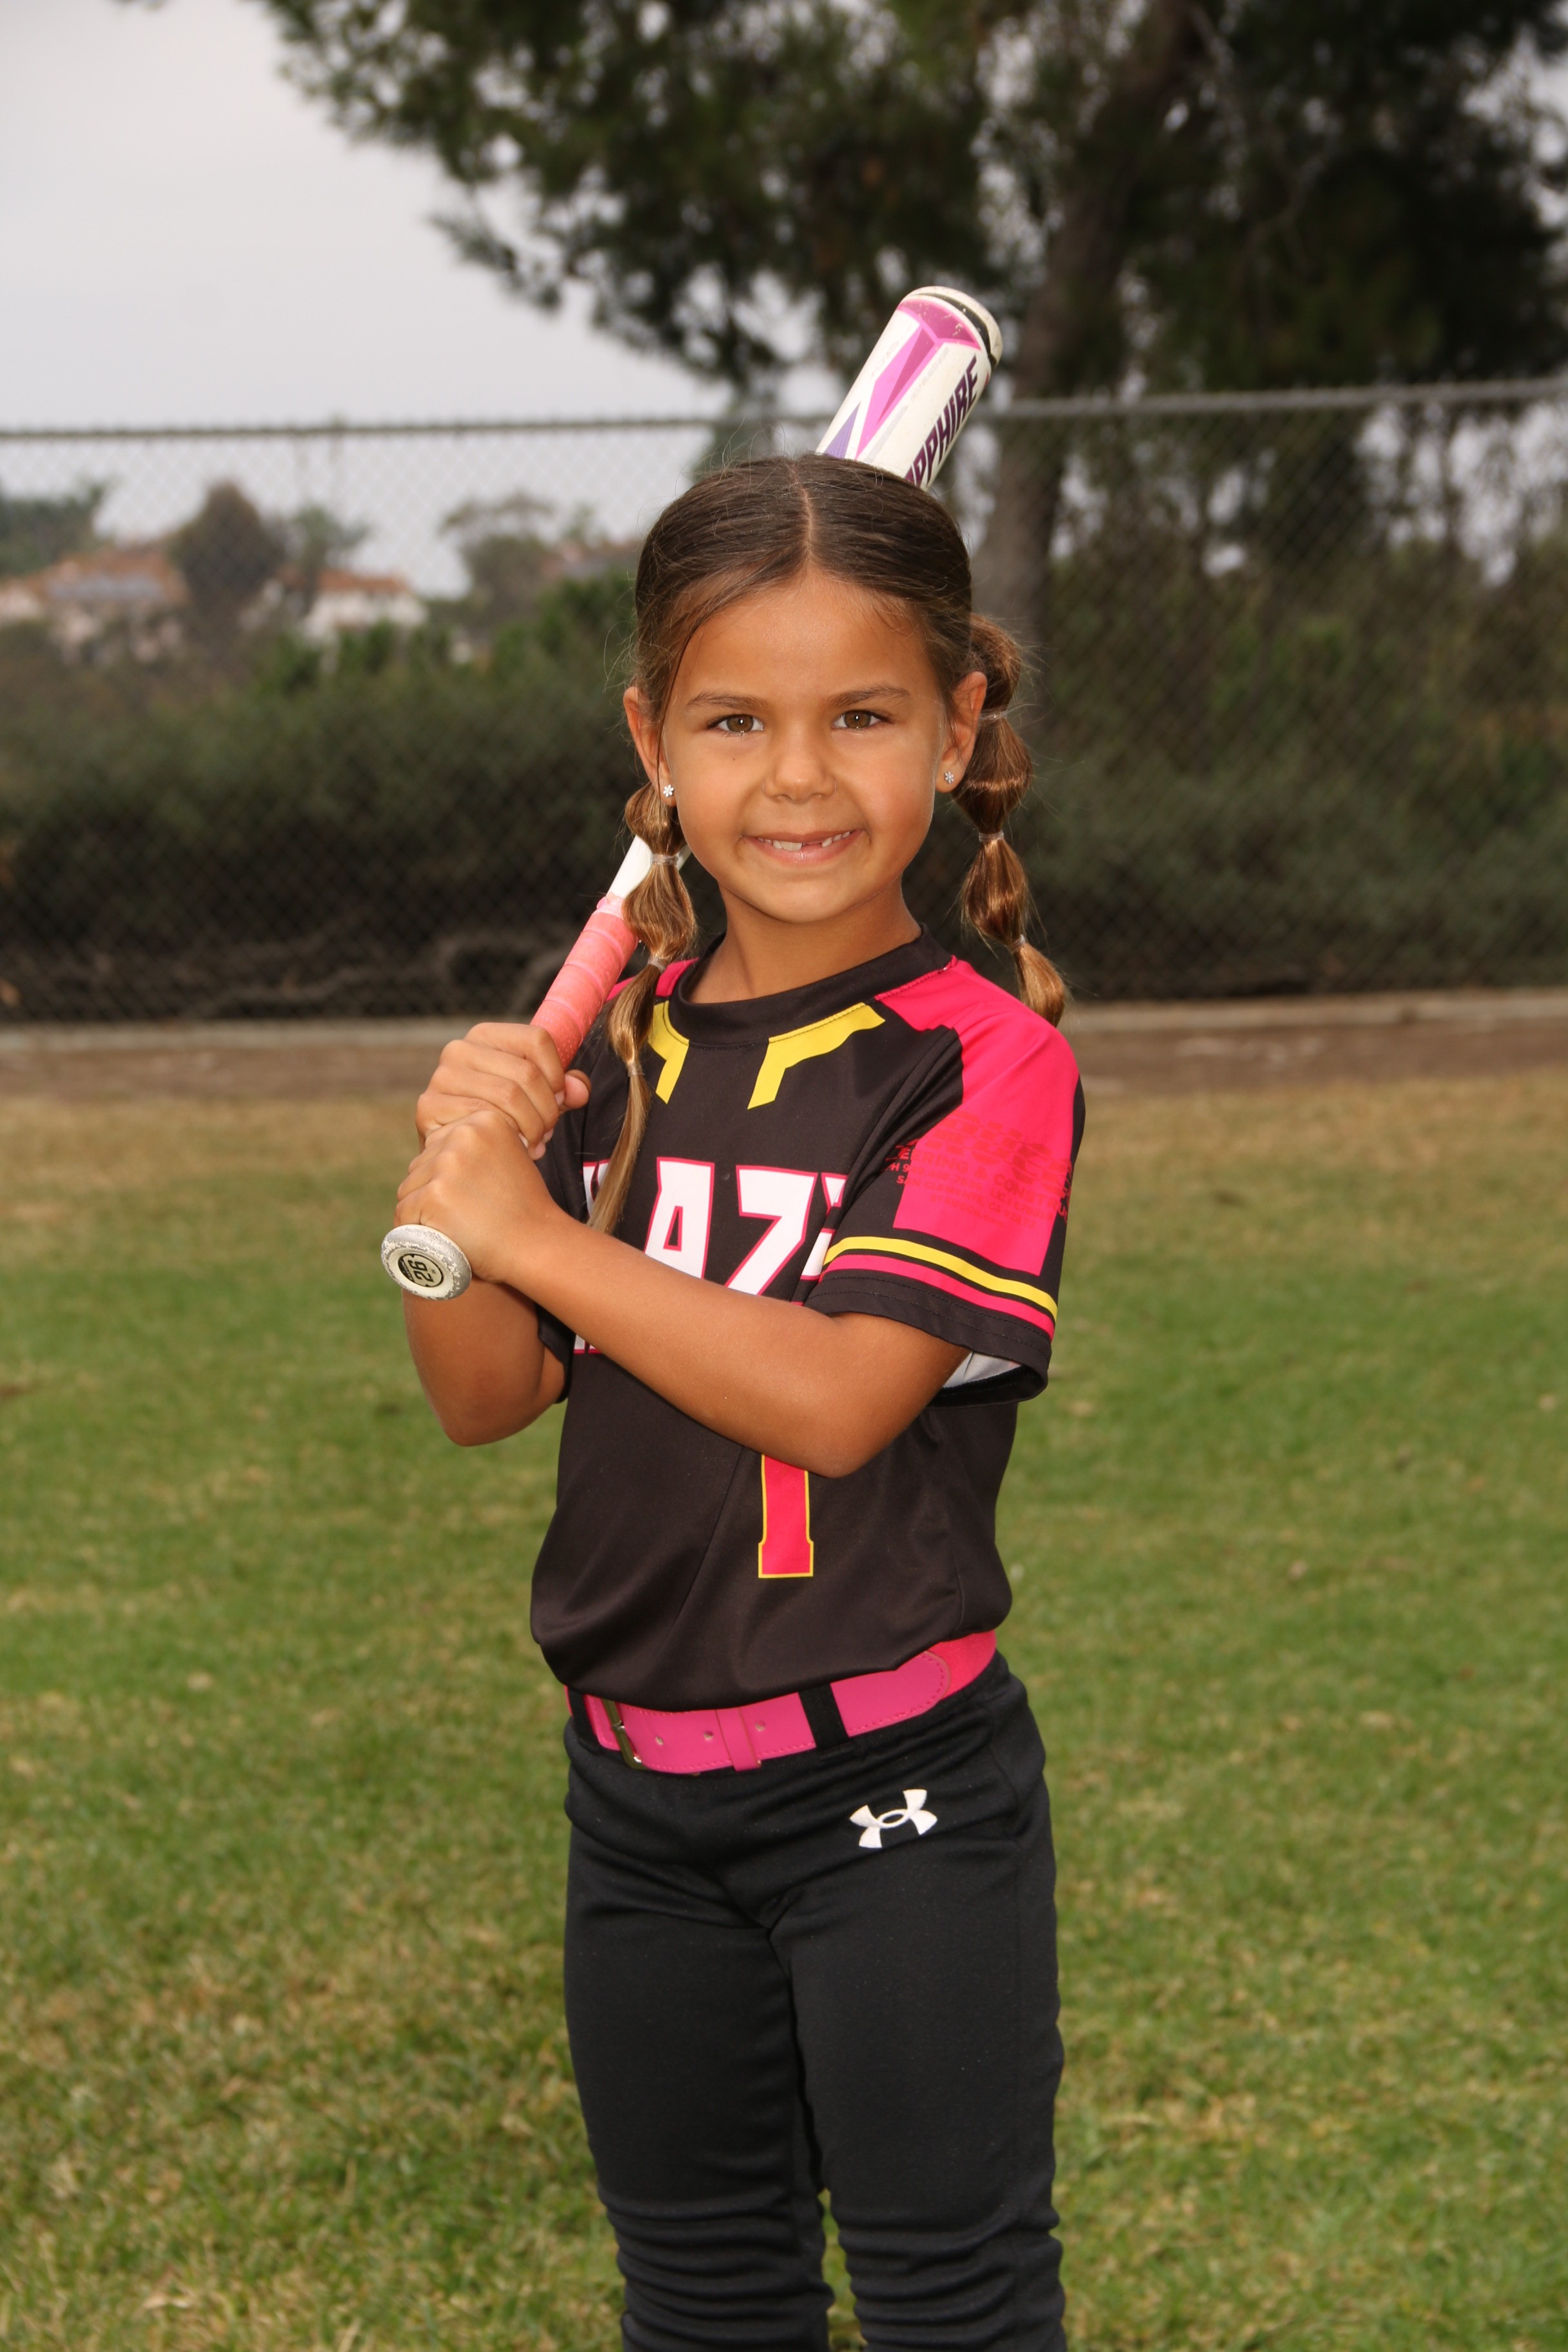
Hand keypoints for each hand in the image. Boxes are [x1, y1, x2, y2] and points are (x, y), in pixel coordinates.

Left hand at [396, 1106, 563, 1287]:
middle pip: (422, 1165)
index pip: (440, 1146)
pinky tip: (437, 1238)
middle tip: (462, 1217)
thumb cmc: (524, 1209)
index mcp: (485, 1121)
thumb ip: (478, 1148)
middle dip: (433, 1193)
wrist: (537, 1244)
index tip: (470, 1198)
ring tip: (453, 1228)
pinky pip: (404, 1213)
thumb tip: (440, 1152)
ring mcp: (447, 1164)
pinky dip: (413, 1230)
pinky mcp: (434, 1194)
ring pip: (410, 1189)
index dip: (448, 1177)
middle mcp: (464, 1135)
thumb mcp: (508, 1159)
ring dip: (422, 1212)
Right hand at [416, 1022, 590, 1160]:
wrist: (457, 1153)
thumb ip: (562, 1089)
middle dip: (547, 1108)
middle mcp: (459, 1049)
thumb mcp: (537, 1098)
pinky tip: (515, 1149)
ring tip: (537, 1143)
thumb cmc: (501, 1119)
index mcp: (485, 1035)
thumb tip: (580, 1091)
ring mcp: (441, 1077)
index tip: (559, 1100)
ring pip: (509, 1095)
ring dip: (532, 1126)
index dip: (558, 1073)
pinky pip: (484, 1118)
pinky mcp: (429, 1106)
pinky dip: (508, 1137)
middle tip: (549, 1132)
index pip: (537, 1039)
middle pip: (526, 1071)